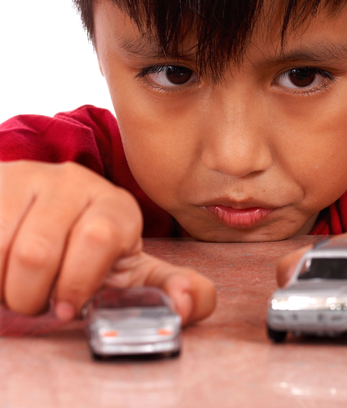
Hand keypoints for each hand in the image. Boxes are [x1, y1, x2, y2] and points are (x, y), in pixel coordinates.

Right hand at [0, 161, 214, 324]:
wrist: (40, 211)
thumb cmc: (88, 253)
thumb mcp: (129, 270)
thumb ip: (164, 289)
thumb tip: (190, 304)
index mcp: (116, 206)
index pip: (100, 237)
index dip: (77, 283)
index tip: (67, 307)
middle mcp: (76, 182)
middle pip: (39, 254)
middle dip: (31, 296)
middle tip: (38, 298)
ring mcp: (31, 178)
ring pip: (4, 252)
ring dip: (5, 287)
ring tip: (18, 282)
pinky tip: (1, 267)